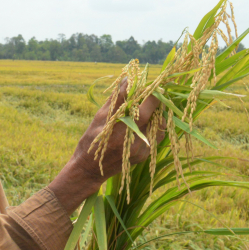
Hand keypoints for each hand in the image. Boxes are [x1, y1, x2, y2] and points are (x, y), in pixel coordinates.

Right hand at [50, 80, 160, 212]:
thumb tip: (128, 80)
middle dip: (156, 104)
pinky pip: (155, 138)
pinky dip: (152, 128)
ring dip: (156, 117)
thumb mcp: (99, 118)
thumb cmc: (91, 140)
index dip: (153, 96)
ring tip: (146, 111)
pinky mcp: (144, 156)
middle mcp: (134, 141)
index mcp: (122, 130)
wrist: (90, 169)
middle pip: (155, 117)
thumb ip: (116, 100)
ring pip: (159, 128)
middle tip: (152, 95)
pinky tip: (141, 125)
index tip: (154, 86)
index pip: (146, 109)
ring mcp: (141, 150)